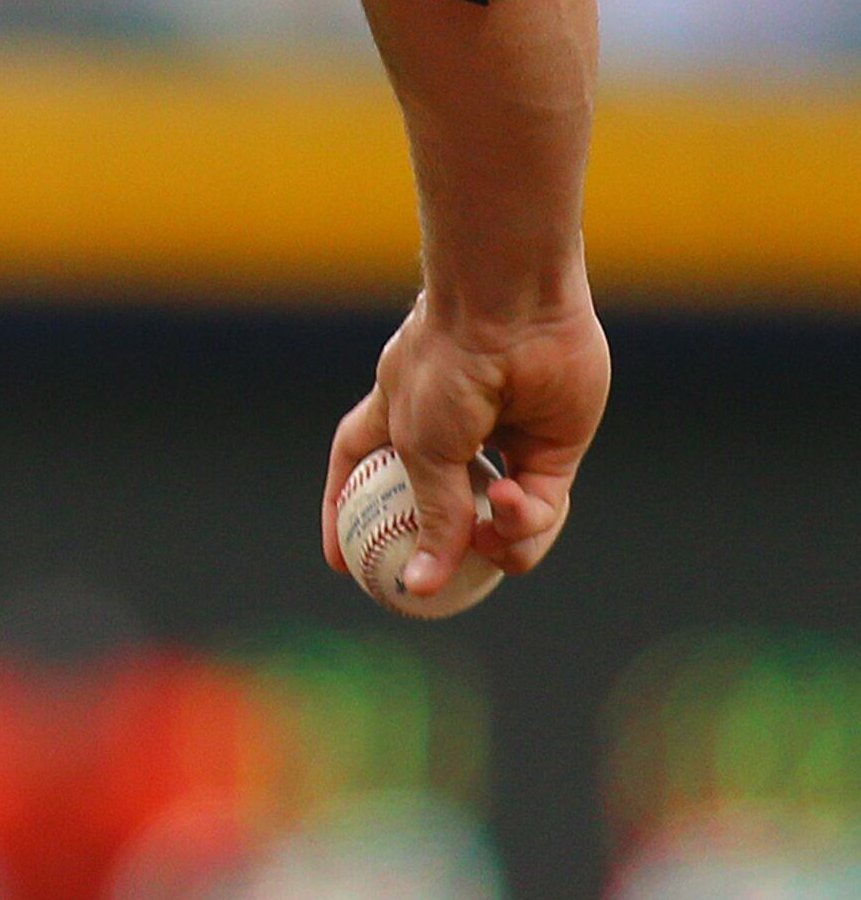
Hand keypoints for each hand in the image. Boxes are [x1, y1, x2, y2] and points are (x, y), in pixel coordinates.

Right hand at [321, 284, 609, 595]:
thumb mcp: (419, 448)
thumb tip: (420, 586)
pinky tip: (513, 498)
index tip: (343, 563)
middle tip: (438, 583)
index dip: (348, 513)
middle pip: (442, 510)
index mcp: (395, 418)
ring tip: (490, 536)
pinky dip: (528, 517)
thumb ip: (430, 516)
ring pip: (500, 523)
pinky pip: (543, 507)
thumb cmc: (447, 365)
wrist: (513, 314)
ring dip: (496, 540)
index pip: (361, 473)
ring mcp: (504, 444)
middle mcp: (451, 434)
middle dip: (445, 550)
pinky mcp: (555, 450)